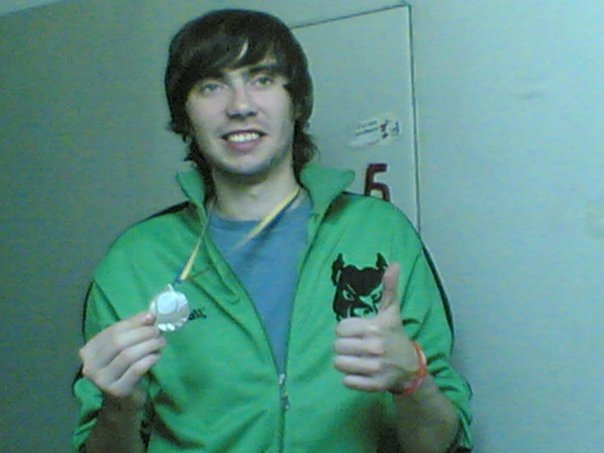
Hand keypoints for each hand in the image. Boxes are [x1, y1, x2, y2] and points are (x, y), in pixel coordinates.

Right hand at [79, 311, 165, 403]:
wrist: (122, 401)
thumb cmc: (123, 369)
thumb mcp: (124, 347)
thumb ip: (133, 331)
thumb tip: (150, 314)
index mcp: (89, 351)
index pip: (112, 331)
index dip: (133, 322)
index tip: (151, 316)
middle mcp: (90, 366)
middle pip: (119, 342)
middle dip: (142, 333)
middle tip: (158, 331)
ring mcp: (102, 381)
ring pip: (128, 355)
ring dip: (149, 345)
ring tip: (161, 342)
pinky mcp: (117, 391)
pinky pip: (136, 369)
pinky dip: (149, 359)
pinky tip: (157, 356)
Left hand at [333, 263, 420, 392]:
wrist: (410, 367)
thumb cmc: (395, 335)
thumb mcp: (391, 311)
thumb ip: (389, 289)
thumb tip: (395, 264)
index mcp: (374, 327)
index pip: (340, 329)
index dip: (345, 331)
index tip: (357, 332)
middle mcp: (374, 347)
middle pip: (337, 347)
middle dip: (344, 347)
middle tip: (356, 347)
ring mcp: (375, 368)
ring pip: (339, 364)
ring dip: (346, 362)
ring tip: (357, 359)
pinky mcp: (374, 385)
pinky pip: (347, 381)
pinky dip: (351, 378)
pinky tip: (362, 372)